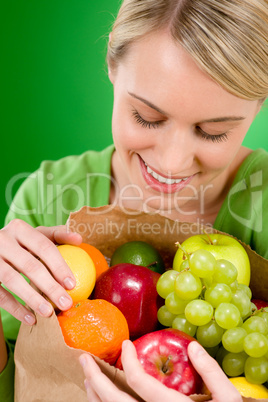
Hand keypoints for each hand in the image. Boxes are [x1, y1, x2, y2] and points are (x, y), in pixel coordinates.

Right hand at [0, 219, 81, 324]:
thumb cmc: (20, 243)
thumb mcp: (35, 234)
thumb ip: (57, 235)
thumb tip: (79, 239)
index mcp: (19, 228)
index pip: (43, 246)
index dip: (59, 265)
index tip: (72, 284)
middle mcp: (2, 240)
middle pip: (30, 265)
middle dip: (50, 286)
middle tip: (65, 303)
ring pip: (12, 280)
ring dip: (32, 299)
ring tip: (48, 313)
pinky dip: (15, 308)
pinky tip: (30, 319)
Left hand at [79, 340, 241, 401]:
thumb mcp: (228, 400)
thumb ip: (211, 372)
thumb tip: (193, 346)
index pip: (139, 382)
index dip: (128, 360)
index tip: (126, 344)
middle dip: (95, 379)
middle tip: (84, 359)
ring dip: (95, 396)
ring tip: (87, 378)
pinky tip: (101, 399)